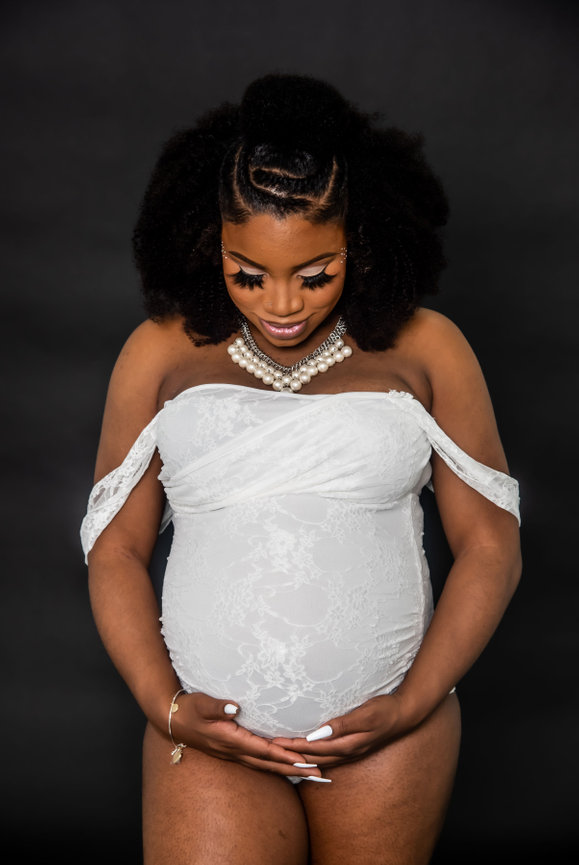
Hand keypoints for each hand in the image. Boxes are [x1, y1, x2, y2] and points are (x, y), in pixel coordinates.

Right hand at [170, 692, 326, 779]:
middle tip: (317, 773)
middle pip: (269, 763)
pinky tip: (285, 766)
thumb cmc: (188, 709)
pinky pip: (259, 761)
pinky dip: (275, 765)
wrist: (172, 720)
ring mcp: (234, 753)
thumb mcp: (201, 704)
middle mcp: (235, 751)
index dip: (283, 754)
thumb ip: (217, 706)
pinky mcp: (233, 751)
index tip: (303, 759)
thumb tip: (234, 706)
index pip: (263, 749)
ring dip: (287, 769)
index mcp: (231, 740)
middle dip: (294, 769)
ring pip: (265, 765)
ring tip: (309, 773)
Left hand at [271, 693, 409, 767]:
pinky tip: (306, 754)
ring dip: (299, 757)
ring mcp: (350, 752)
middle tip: (270, 749)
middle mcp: (346, 753)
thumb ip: (343, 724)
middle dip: (291, 755)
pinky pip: (326, 756)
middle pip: (313, 758)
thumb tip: (319, 733)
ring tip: (282, 753)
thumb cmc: (384, 710)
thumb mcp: (365, 714)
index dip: (293, 747)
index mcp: (347, 745)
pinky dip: (312, 756)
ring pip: (319, 759)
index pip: (313, 749)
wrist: (404, 714)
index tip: (274, 743)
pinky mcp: (351, 748)